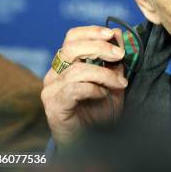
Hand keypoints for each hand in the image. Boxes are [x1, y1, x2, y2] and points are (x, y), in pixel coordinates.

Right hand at [41, 26, 128, 145]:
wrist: (92, 139)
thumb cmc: (101, 110)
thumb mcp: (114, 80)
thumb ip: (115, 60)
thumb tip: (118, 33)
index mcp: (67, 63)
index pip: (72, 37)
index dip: (91, 32)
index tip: (111, 34)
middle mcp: (55, 72)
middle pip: (72, 47)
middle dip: (100, 47)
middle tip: (119, 55)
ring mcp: (51, 88)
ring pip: (78, 69)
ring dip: (104, 74)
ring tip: (119, 83)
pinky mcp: (53, 104)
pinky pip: (74, 89)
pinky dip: (93, 89)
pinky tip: (103, 95)